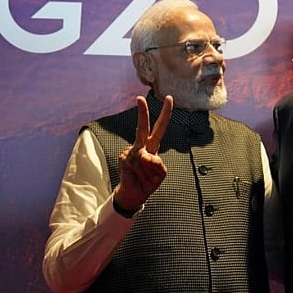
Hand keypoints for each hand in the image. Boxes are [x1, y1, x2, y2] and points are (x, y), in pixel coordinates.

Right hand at [113, 95, 172, 211]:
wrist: (134, 194)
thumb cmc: (148, 181)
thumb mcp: (161, 173)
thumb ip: (157, 163)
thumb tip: (144, 154)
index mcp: (152, 146)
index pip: (160, 127)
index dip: (165, 114)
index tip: (169, 98)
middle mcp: (141, 146)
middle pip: (142, 127)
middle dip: (142, 113)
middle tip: (139, 98)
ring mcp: (131, 151)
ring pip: (146, 158)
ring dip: (149, 172)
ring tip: (145, 178)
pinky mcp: (124, 158)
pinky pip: (139, 164)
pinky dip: (142, 173)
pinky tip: (137, 176)